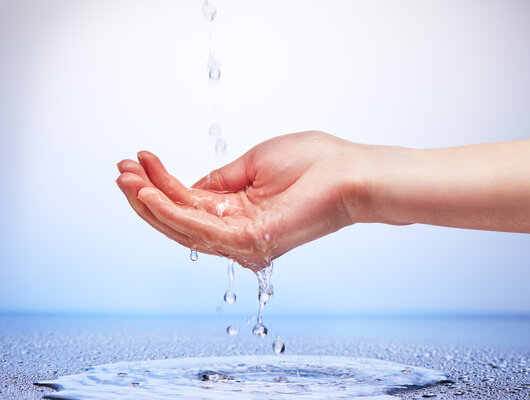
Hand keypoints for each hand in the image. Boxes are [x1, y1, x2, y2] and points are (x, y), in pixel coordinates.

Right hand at [116, 131, 363, 269]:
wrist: (347, 171)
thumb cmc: (312, 163)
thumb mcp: (253, 164)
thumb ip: (218, 180)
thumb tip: (188, 185)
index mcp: (238, 211)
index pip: (189, 203)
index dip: (161, 183)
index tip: (138, 158)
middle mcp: (236, 231)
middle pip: (180, 219)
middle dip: (147, 195)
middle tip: (121, 170)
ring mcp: (243, 239)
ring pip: (183, 227)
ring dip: (151, 203)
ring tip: (126, 179)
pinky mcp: (250, 240)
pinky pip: (200, 228)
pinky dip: (171, 211)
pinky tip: (149, 193)